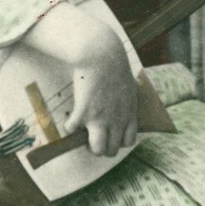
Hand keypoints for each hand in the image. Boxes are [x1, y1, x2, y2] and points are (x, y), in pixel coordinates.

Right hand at [62, 26, 139, 156]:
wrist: (102, 55)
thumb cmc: (115, 65)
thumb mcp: (130, 81)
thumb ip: (132, 90)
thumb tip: (136, 84)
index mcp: (129, 114)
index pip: (127, 142)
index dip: (117, 141)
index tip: (109, 133)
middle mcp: (116, 120)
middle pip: (112, 150)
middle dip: (102, 146)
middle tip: (93, 136)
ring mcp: (100, 118)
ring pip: (97, 149)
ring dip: (88, 145)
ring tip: (82, 134)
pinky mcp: (83, 112)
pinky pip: (72, 131)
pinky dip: (68, 128)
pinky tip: (69, 120)